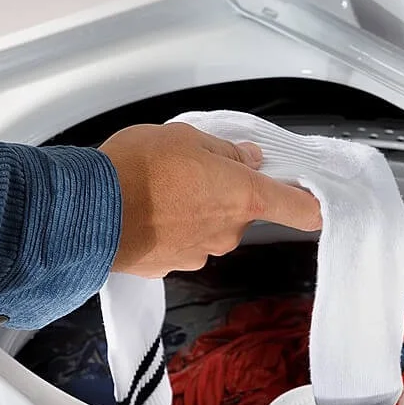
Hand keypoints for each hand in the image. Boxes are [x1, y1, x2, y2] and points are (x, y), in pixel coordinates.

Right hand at [99, 123, 321, 277]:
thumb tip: (248, 158)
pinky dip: (169, 229)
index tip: (315, 200)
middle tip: (192, 170)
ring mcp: (199, 253)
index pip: (300, 210)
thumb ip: (224, 151)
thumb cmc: (138, 169)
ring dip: (194, 211)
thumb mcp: (186, 138)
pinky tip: (145, 211)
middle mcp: (228, 231)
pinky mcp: (170, 266)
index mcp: (243, 196)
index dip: (312, 205)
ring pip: (209, 227)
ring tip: (159, 189)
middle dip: (223, 193)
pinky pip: (181, 243)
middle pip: (242, 212)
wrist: (87, 212)